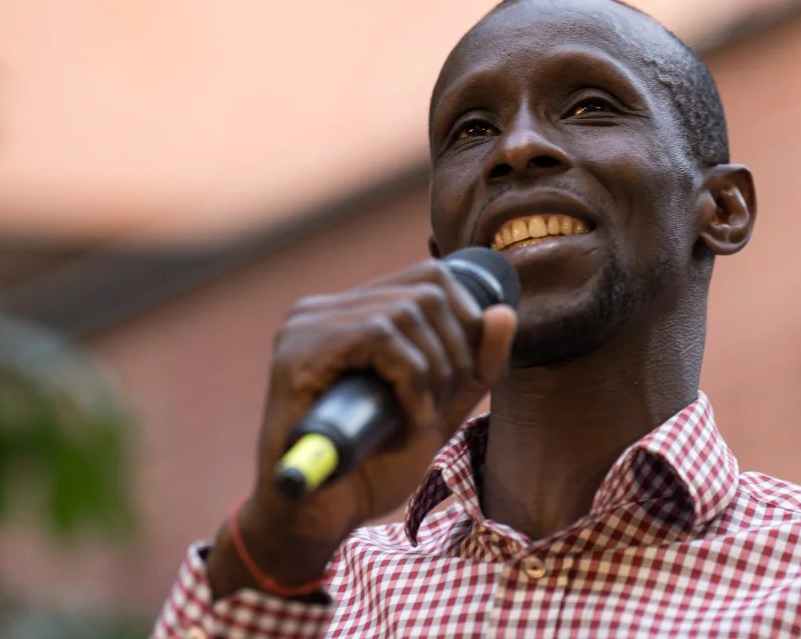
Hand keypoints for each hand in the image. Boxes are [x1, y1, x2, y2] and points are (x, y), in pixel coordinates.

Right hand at [206, 259, 515, 597]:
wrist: (320, 521)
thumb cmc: (373, 465)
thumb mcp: (441, 409)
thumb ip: (474, 366)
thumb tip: (504, 312)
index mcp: (351, 314)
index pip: (431, 278)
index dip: (466, 321)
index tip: (460, 379)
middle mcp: (322, 310)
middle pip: (427, 293)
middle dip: (454, 354)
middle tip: (439, 407)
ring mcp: (304, 327)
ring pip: (407, 313)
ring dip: (434, 373)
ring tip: (420, 418)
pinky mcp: (296, 354)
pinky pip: (380, 338)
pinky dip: (412, 381)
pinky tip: (408, 419)